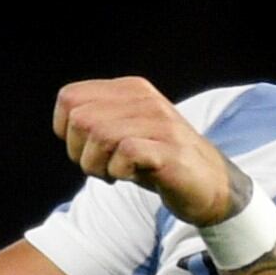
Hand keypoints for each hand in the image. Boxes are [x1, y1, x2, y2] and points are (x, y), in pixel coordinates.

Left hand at [52, 77, 241, 224]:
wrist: (210, 185)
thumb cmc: (160, 161)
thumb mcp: (126, 132)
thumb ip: (97, 120)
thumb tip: (65, 125)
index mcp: (131, 89)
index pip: (69, 97)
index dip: (65, 130)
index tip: (86, 149)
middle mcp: (145, 99)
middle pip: (80, 119)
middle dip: (79, 152)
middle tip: (100, 168)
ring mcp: (160, 123)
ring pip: (99, 135)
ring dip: (97, 165)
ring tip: (114, 174)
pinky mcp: (170, 150)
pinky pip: (126, 153)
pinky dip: (118, 172)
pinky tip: (131, 177)